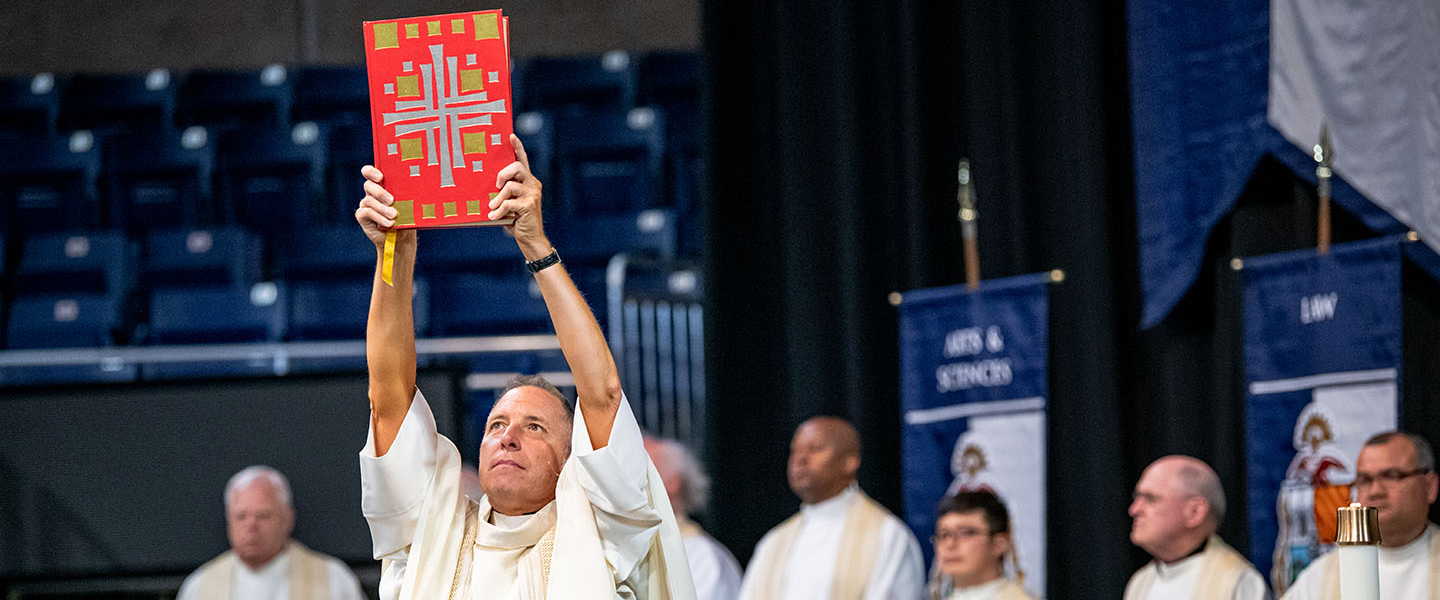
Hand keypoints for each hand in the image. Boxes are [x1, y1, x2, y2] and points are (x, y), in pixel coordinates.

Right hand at [355, 165, 401, 248]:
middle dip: (380, 192)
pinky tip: (389, 223)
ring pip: (369, 201)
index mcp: (382, 185)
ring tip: (394, 216)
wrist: (401, 237)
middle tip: (391, 201)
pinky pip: (367, 212)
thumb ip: (406, 195)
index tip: (380, 177)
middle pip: (369, 185)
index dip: (371, 172)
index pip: (369, 173)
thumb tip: (415, 189)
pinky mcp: (362, 216)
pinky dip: (379, 218)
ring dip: (383, 209)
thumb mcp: (408, 204)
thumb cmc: (406, 217)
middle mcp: (371, 193)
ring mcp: (366, 204)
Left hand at [489, 135, 549, 259]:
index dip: (517, 147)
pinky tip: (493, 217)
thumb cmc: (516, 219)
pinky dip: (499, 211)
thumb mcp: (508, 202)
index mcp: (528, 181)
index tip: (510, 136)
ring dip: (497, 198)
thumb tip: (487, 185)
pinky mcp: (530, 205)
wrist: (530, 238)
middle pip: (517, 167)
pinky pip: (509, 203)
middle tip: (496, 185)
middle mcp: (532, 184)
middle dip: (503, 173)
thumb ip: (503, 192)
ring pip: (510, 186)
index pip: (523, 160)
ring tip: (492, 207)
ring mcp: (533, 194)